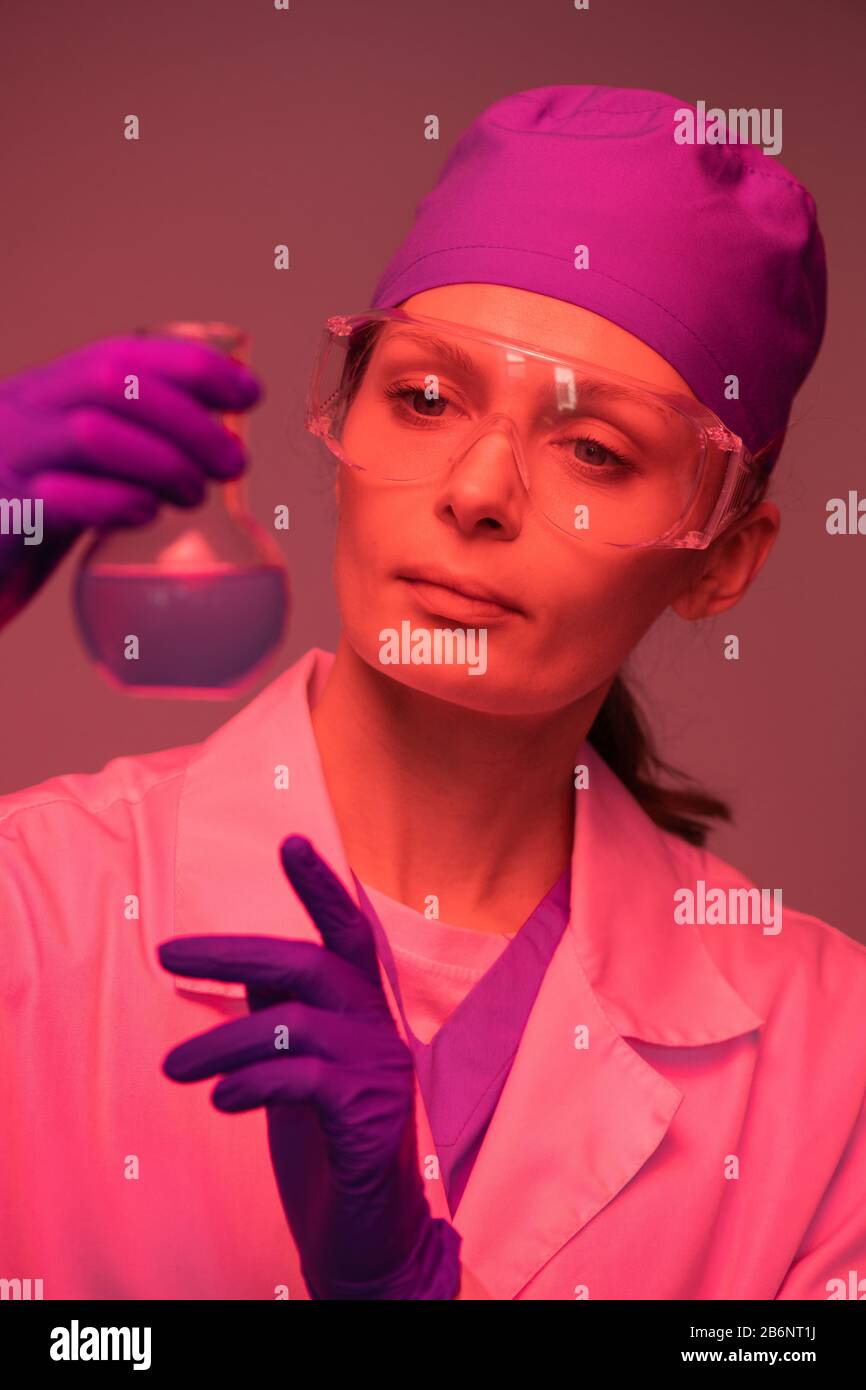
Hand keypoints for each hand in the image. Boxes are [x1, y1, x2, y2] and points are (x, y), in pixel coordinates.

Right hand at [0, 335, 259, 625]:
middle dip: (189, 418)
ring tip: (194, 494)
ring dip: (162, 460)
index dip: (192, 367)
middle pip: (113, 383)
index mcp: (47, 392)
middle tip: (233, 463)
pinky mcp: (3, 514)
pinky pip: (61, 497)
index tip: (248, 394)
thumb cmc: (24, 516)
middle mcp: (25, 412)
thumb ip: (128, 448)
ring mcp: (10, 459)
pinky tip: (144, 516)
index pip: (122, 355)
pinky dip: (115, 502)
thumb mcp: (74, 466)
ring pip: (92, 433)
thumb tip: (220, 448)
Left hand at [158, 834, 461, 1299]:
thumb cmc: (326, 1149)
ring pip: (295, 1022)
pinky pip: (304, 1078)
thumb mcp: (296, 1071)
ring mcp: (383, 1073)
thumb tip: (245, 962)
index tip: (291, 839)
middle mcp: (382, 1032)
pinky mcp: (372, 1119)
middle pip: (313, 962)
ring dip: (221, 1041)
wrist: (369, 1240)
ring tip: (172, 1069)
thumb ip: (283, 1015)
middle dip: (236, 949)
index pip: (348, 934)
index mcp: (364, 1014)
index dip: (321, 886)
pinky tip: (222, 1101)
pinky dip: (253, 1082)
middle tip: (167, 952)